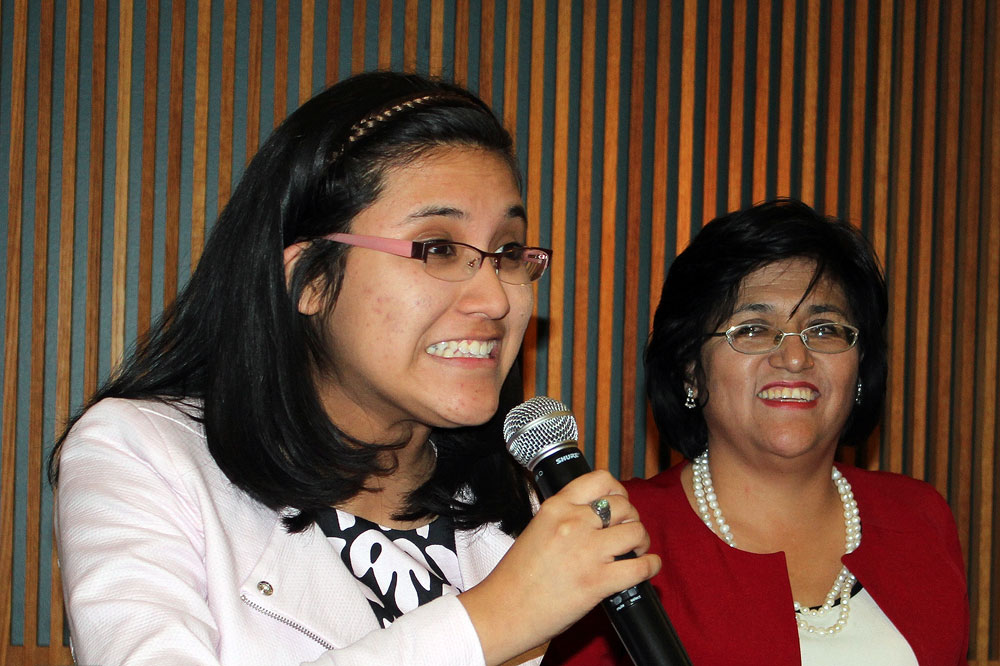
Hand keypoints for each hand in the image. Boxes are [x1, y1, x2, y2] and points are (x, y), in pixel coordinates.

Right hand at [459, 470, 660, 664]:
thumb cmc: (516, 576)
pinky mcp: (598, 581)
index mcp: (556, 507)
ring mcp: (588, 552)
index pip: (600, 480)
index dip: (617, 490)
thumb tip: (594, 516)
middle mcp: (574, 523)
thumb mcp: (537, 529)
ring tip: (636, 550)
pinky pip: (639, 568)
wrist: (505, 609)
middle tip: (628, 531)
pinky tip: (649, 566)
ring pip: (635, 532)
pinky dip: (651, 566)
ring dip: (641, 540)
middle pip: (623, 506)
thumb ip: (564, 518)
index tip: (620, 500)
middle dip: (631, 518)